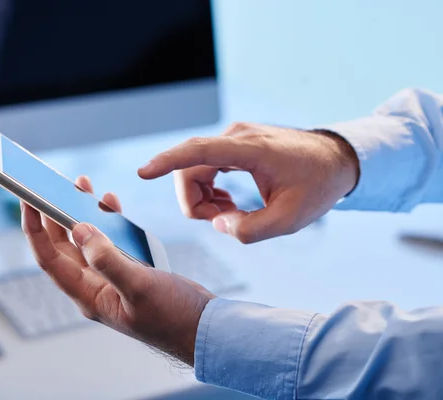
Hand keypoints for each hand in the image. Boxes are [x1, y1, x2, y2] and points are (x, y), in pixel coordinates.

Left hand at [21, 176, 214, 365]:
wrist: (205, 328)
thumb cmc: (174, 317)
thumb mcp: (139, 287)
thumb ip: (107, 259)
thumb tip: (79, 228)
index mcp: (88, 295)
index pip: (49, 258)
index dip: (34, 228)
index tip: (26, 198)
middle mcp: (95, 286)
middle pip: (63, 245)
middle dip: (55, 214)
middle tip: (52, 184)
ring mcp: (112, 278)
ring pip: (87, 240)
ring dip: (82, 212)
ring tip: (80, 185)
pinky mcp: (130, 270)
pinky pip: (111, 240)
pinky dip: (109, 221)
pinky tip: (110, 204)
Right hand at [138, 123, 359, 243]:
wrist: (337, 160)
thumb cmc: (318, 185)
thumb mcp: (291, 218)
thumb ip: (251, 230)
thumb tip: (217, 224)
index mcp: (250, 149)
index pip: (198, 151)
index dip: (167, 161)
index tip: (144, 172)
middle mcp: (237, 137)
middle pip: (190, 168)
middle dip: (193, 201)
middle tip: (221, 222)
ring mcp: (235, 139)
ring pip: (195, 169)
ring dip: (202, 198)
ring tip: (231, 214)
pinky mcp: (235, 146)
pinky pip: (206, 167)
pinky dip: (209, 190)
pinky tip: (229, 203)